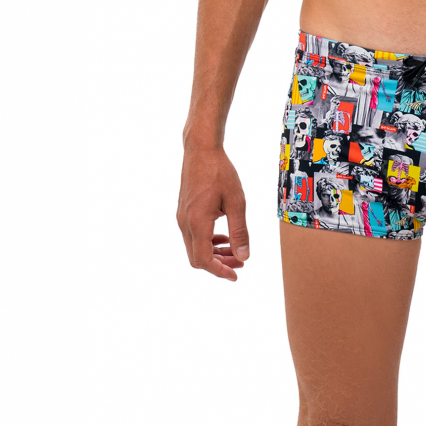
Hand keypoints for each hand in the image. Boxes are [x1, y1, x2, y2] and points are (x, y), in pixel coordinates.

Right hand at [177, 145, 249, 281]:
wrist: (201, 150)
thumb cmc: (220, 172)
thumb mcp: (236, 202)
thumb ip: (239, 231)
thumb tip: (244, 256)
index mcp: (197, 223)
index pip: (204, 260)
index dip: (219, 271)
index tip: (235, 275)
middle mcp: (185, 223)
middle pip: (197, 257)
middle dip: (219, 264)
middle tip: (240, 263)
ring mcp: (182, 217)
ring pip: (194, 247)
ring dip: (214, 253)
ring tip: (234, 251)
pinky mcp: (183, 211)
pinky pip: (193, 235)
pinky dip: (208, 241)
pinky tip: (223, 236)